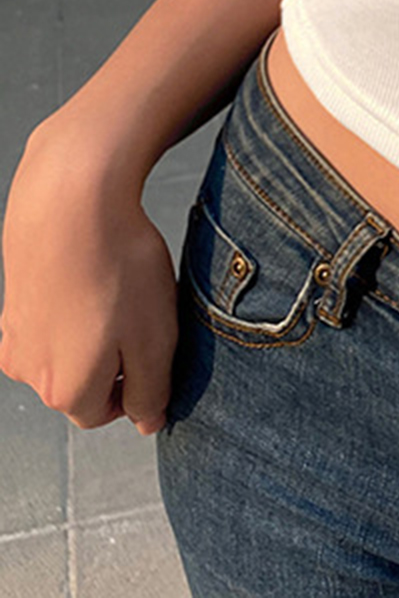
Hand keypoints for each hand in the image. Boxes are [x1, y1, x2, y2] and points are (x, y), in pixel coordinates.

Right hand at [0, 125, 177, 435]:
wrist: (70, 205)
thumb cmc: (119, 268)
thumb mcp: (155, 338)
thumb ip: (151, 390)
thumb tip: (148, 422)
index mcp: (67, 390)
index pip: (106, 411)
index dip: (137, 381)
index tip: (153, 343)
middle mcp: (30, 373)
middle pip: (83, 382)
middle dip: (114, 355)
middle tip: (138, 310)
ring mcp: (14, 338)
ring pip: (65, 350)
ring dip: (92, 329)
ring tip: (115, 287)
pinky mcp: (11, 305)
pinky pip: (50, 320)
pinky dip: (72, 305)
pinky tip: (90, 275)